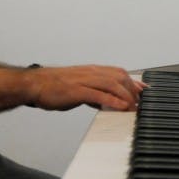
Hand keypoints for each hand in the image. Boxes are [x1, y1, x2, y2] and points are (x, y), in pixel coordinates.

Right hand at [26, 65, 144, 110]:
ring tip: (134, 107)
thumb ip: (95, 93)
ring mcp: (84, 80)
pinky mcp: (76, 90)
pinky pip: (98, 94)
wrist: (34, 84)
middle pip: (120, 77)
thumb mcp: (79, 87)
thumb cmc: (55, 86)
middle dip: (133, 90)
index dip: (134, 82)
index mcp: (92, 71)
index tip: (144, 92)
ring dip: (126, 96)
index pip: (119, 73)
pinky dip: (112, 100)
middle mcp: (91, 73)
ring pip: (112, 84)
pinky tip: (121, 107)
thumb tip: (107, 102)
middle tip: (140, 104)